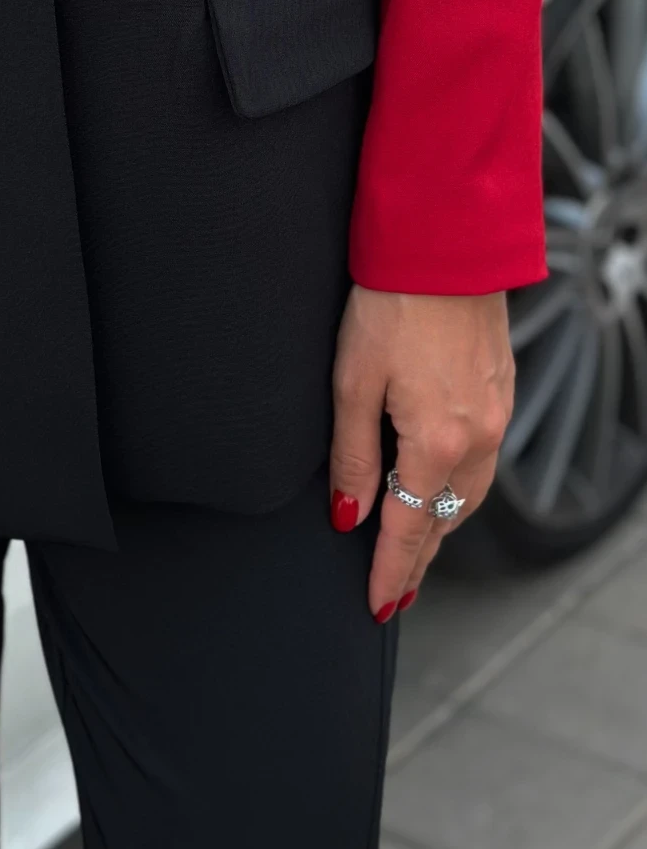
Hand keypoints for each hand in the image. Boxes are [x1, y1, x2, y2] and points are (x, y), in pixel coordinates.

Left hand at [329, 286, 514, 618]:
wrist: (446, 243)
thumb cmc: (391, 301)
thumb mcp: (352, 381)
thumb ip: (351, 456)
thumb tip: (348, 517)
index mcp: (437, 442)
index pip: (410, 529)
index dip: (392, 572)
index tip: (378, 605)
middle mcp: (478, 437)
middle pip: (446, 519)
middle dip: (419, 557)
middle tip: (395, 590)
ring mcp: (496, 413)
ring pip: (469, 492)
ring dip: (440, 523)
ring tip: (414, 547)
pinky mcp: (500, 388)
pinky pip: (483, 458)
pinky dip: (458, 485)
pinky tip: (440, 484)